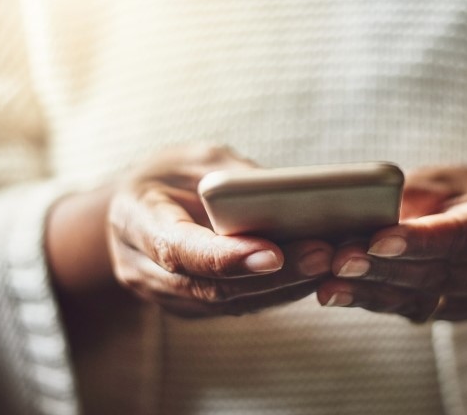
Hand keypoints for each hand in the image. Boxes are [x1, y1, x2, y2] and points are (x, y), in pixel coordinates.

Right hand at [107, 145, 332, 317]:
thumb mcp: (195, 159)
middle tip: (322, 254)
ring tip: (331, 262)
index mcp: (135, 219)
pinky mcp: (191, 308)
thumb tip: (291, 197)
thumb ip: (234, 180)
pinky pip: (238, 306)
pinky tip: (315, 274)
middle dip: (273, 274)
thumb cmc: (168, 176)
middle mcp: (143, 268)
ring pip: (231, 303)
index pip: (177, 249)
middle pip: (212, 286)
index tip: (272, 253)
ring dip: (285, 287)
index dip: (225, 256)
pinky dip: (278, 292)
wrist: (135, 210)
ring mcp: (166, 296)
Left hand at [316, 166, 466, 321]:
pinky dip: (366, 300)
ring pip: (415, 300)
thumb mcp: (447, 179)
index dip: (418, 241)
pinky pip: (404, 309)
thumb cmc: (461, 193)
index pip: (461, 237)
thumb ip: (415, 194)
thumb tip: (369, 212)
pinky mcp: (443, 314)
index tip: (377, 240)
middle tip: (339, 261)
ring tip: (327, 286)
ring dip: (367, 293)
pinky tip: (333, 293)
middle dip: (381, 269)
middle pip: (434, 274)